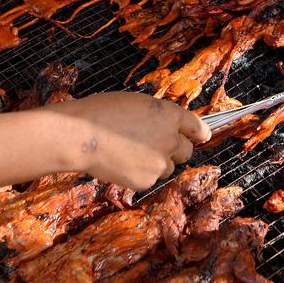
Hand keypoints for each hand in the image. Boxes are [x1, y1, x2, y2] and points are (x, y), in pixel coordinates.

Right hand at [50, 92, 210, 190]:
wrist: (82, 136)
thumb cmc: (102, 112)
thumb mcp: (137, 102)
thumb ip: (158, 115)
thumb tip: (165, 125)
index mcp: (169, 115)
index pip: (197, 126)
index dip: (199, 132)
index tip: (201, 136)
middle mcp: (170, 140)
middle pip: (186, 151)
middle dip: (176, 149)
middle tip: (158, 146)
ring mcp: (159, 162)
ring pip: (168, 167)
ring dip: (157, 162)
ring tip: (132, 153)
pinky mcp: (146, 180)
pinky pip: (150, 178)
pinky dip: (141, 173)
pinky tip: (123, 163)